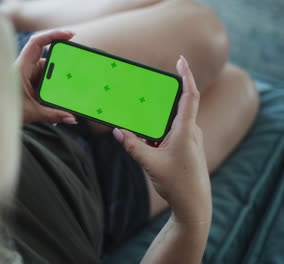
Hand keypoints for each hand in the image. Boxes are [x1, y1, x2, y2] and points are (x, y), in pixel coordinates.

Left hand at [15, 30, 77, 123]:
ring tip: (64, 98)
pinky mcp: (29, 83)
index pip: (37, 43)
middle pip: (48, 61)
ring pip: (48, 73)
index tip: (70, 35)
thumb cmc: (4, 110)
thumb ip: (52, 115)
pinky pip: (44, 82)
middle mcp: (25, 68)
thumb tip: (71, 118)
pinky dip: (51, 91)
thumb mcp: (31, 113)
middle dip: (62, 69)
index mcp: (22, 67)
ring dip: (57, 84)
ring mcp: (28, 75)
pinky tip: (56, 104)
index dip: (53, 35)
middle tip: (74, 77)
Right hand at [113, 56, 210, 222]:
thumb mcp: (150, 163)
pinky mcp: (187, 148)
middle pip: (179, 105)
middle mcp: (191, 132)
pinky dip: (160, 129)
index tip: (181, 60)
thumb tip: (117, 131)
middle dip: (164, 96)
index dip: (186, 76)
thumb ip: (133, 146)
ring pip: (174, 120)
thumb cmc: (177, 184)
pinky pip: (173, 131)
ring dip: (160, 116)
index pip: (189, 96)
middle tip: (149, 86)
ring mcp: (190, 140)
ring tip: (142, 114)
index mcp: (186, 131)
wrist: (194, 205)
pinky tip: (148, 138)